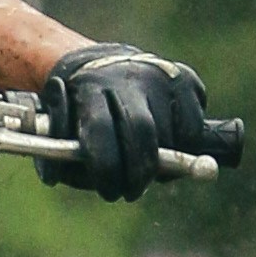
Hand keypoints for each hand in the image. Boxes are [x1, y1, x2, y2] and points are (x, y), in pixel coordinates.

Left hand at [39, 43, 214, 197]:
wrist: (100, 65)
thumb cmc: (78, 113)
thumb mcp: (62, 132)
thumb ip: (72, 160)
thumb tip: (105, 183)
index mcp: (89, 85)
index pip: (101, 129)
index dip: (107, 168)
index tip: (109, 192)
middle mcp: (127, 75)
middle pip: (141, 131)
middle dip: (139, 172)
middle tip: (132, 191)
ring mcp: (161, 73)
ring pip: (172, 135)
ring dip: (163, 162)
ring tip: (144, 163)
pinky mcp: (187, 78)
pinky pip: (193, 128)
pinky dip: (183, 146)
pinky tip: (165, 144)